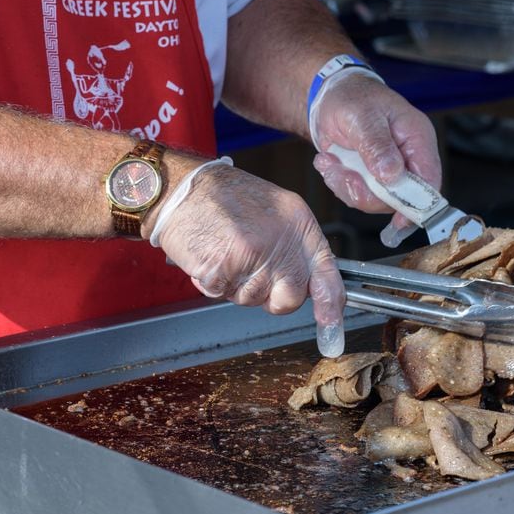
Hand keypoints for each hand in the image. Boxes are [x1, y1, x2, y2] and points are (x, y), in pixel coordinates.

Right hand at [155, 164, 345, 356]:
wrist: (182, 188)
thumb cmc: (224, 198)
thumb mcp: (274, 210)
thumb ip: (294, 246)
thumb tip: (309, 284)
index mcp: (298, 223)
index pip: (325, 271)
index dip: (331, 303)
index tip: (332, 325)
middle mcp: (280, 240)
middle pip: (290, 298)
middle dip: (271, 297)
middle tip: (250, 272)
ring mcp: (253, 255)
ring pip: (252, 299)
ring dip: (236, 286)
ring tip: (224, 252)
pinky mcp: (224, 268)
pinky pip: (222, 294)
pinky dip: (212, 282)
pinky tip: (209, 255)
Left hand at [311, 74, 441, 234]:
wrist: (328, 100)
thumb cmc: (352, 98)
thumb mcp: (363, 117)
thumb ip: (377, 146)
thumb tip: (392, 176)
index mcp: (416, 139)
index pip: (429, 180)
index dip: (418, 204)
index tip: (400, 220)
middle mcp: (406, 159)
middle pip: (399, 198)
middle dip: (367, 192)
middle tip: (343, 174)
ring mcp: (387, 171)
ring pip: (374, 200)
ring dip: (347, 186)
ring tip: (330, 162)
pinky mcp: (369, 179)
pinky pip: (357, 196)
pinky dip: (339, 183)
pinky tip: (330, 163)